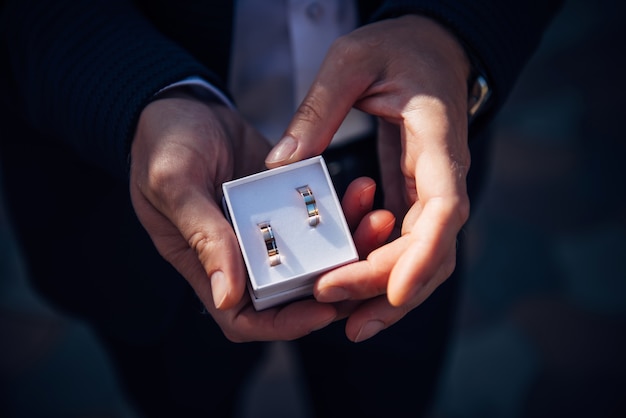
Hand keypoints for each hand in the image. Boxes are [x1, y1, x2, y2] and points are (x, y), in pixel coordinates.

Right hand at [129, 93, 392, 341]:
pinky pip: (317, 216)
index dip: (286, 323)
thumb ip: (203, 236)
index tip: (325, 308)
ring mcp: (264, 229)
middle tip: (370, 262)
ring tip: (375, 219)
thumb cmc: (162, 146)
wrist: (181, 104)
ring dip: (347, 244)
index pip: (248, 318)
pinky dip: (340, 209)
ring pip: (313, 255)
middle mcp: (241, 254)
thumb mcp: (175, 185)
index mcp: (207, 263)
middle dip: (334, 282)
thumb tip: (226, 295)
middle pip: (292, 291)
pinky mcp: (282, 203)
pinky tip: (361, 190)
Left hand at [265, 15, 471, 340]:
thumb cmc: (398, 48)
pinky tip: (352, 288)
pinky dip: (382, 271)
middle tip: (339, 312)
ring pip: (424, 256)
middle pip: (431, 248)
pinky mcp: (414, 196)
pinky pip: (405, 244)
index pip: (445, 208)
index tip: (394, 294)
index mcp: (437, 140)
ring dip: (389, 291)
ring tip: (349, 323)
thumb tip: (280, 166)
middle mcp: (443, 174)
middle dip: (388, 285)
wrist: (431, 48)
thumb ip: (317, 110)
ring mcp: (431, 189)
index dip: (423, 255)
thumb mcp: (351, 61)